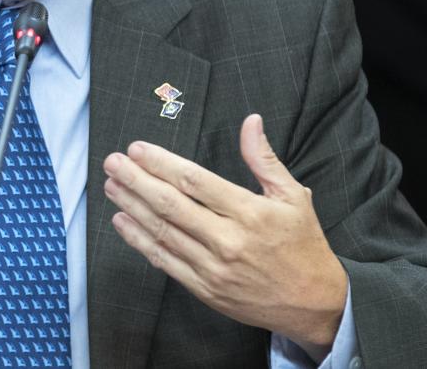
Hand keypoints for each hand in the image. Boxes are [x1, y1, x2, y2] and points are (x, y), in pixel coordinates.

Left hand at [103, 113, 346, 360]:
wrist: (314, 304)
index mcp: (250, 213)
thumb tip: (250, 122)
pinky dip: (140, 241)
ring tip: (112, 185)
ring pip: (163, 232)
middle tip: (113, 162)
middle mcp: (228, 241)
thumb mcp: (293, 196)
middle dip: (136, 181)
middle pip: (171, 205)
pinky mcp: (205, 289)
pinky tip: (123, 222)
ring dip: (132, 207)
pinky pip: (165, 261)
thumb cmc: (303, 245)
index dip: (162, 163)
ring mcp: (213, 268)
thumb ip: (264, 159)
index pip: (195, 181)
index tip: (138, 149)